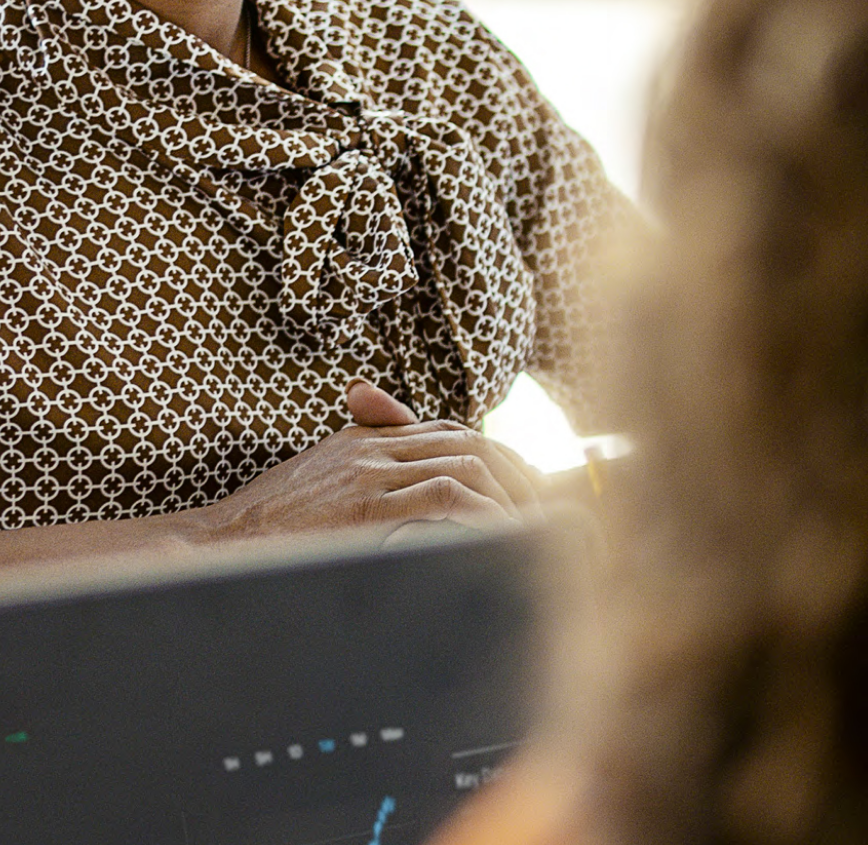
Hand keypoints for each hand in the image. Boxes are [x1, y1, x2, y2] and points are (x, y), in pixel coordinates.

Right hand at [194, 379, 543, 543]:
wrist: (210, 549)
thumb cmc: (259, 530)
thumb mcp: (315, 489)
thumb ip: (362, 481)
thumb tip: (419, 504)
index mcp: (364, 440)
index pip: (450, 432)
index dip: (495, 455)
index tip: (524, 484)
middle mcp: (373, 447)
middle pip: (470, 442)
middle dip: (517, 472)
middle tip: (544, 507)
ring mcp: (369, 474)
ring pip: (467, 464)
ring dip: (509, 495)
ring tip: (531, 528)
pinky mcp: (365, 506)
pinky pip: (447, 498)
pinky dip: (484, 512)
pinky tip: (501, 536)